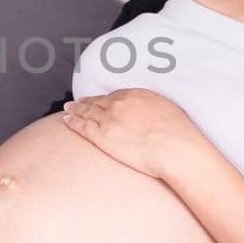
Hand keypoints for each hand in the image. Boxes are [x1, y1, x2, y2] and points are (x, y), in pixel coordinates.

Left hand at [61, 88, 197, 178]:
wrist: (174, 147)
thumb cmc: (178, 133)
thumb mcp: (166, 110)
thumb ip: (152, 108)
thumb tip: (152, 114)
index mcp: (136, 95)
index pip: (114, 96)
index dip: (104, 98)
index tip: (99, 100)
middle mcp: (119, 104)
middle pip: (97, 102)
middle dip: (86, 102)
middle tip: (76, 102)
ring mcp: (109, 119)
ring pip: (86, 112)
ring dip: (75, 110)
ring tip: (67, 109)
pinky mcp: (102, 136)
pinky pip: (82, 126)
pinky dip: (72, 122)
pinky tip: (65, 120)